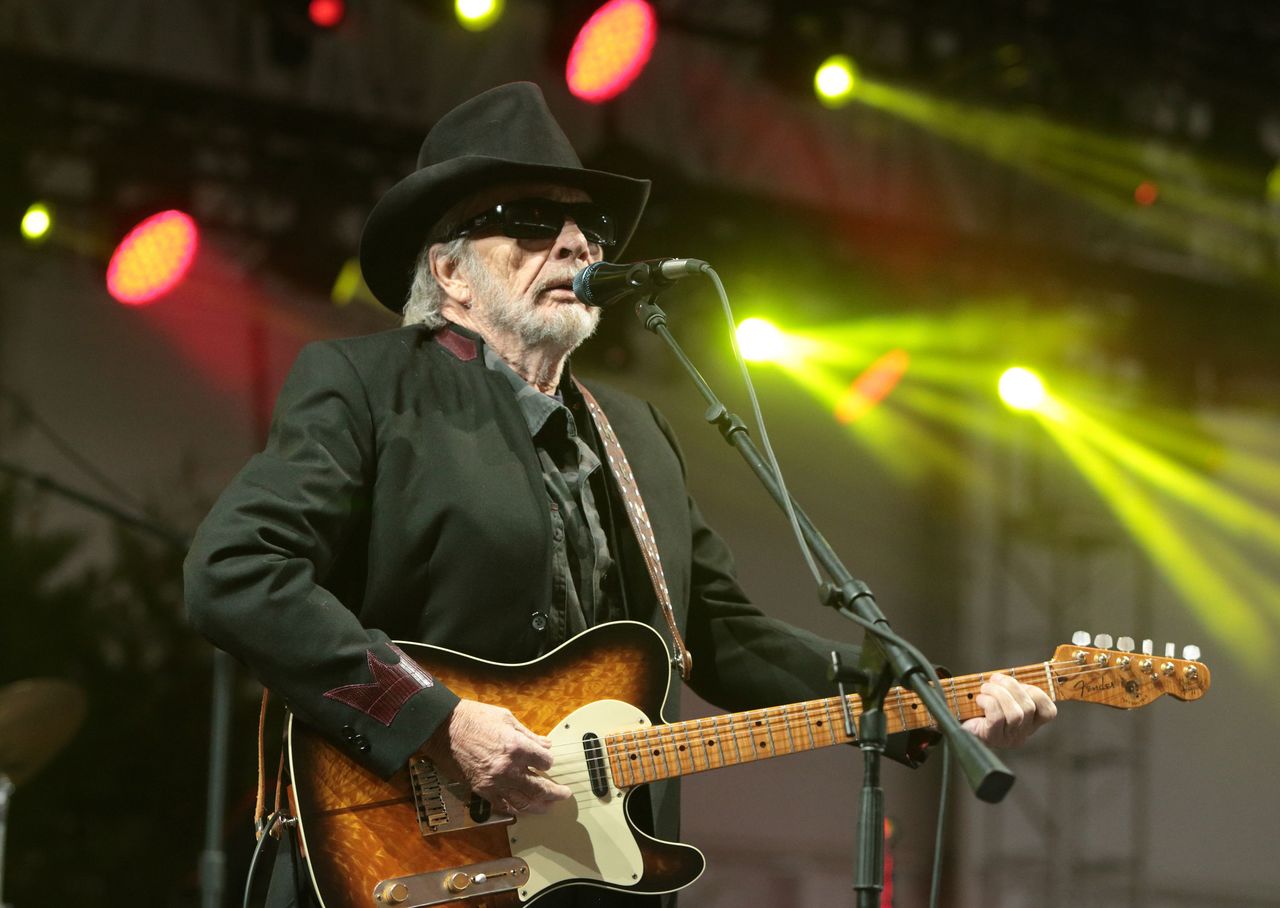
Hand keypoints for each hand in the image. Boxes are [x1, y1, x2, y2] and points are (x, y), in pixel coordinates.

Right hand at [423, 699, 571, 814]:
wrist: (443, 728)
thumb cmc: (473, 718)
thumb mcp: (506, 718)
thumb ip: (528, 735)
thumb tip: (545, 744)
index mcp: (517, 746)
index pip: (545, 761)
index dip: (548, 761)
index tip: (546, 760)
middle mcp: (509, 768)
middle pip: (540, 787)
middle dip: (555, 792)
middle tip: (564, 794)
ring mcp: (495, 781)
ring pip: (524, 802)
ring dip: (540, 806)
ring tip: (549, 806)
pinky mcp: (482, 789)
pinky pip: (503, 805)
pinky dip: (516, 809)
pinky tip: (523, 808)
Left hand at [962, 673, 1056, 747]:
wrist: (955, 725)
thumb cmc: (977, 707)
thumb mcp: (998, 696)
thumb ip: (1009, 688)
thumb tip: (1007, 675)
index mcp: (1028, 723)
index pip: (1048, 712)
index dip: (1038, 694)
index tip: (1020, 684)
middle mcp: (1021, 734)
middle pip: (1029, 707)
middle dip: (1011, 686)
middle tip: (994, 679)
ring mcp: (1007, 738)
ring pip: (1016, 714)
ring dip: (999, 693)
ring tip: (985, 688)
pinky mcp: (991, 738)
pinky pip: (997, 717)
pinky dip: (988, 702)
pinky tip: (979, 700)